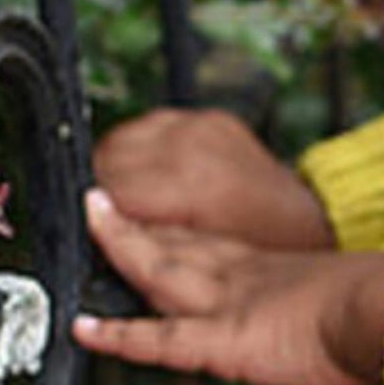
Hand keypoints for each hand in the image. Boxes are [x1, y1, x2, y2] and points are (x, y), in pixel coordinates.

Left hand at [74, 189, 383, 384]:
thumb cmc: (382, 307)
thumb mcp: (351, 300)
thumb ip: (333, 311)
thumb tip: (351, 326)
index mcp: (274, 269)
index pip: (210, 244)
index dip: (174, 229)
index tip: (146, 213)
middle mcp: (244, 277)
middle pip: (179, 243)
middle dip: (136, 223)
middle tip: (100, 199)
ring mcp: (229, 304)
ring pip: (160, 269)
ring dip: (120, 245)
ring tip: (88, 220)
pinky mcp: (222, 338)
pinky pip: (158, 338)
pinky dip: (118, 334)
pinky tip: (84, 329)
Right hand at [93, 108, 334, 251]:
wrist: (307, 216)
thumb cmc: (263, 247)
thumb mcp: (200, 266)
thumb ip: (148, 251)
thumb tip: (100, 244)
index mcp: (192, 185)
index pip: (112, 191)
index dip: (91, 215)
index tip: (76, 226)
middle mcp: (194, 148)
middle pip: (110, 160)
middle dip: (95, 190)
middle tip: (86, 216)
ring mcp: (202, 127)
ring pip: (124, 139)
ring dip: (110, 165)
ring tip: (107, 197)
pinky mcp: (208, 119)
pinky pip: (148, 127)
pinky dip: (134, 148)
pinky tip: (136, 172)